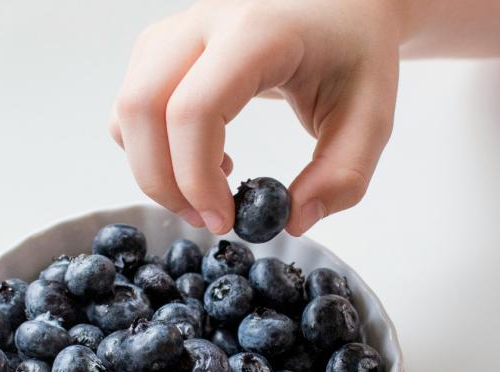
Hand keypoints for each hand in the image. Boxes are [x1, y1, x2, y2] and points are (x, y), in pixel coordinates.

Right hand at [110, 0, 400, 235]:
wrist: (341, 4)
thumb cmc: (356, 54)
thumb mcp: (372, 119)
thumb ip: (343, 177)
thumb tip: (292, 221)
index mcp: (257, 31)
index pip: (194, 110)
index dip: (197, 179)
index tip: (225, 221)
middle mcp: (205, 21)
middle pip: (142, 108)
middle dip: (163, 182)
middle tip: (205, 219)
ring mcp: (177, 30)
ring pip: (127, 108)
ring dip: (153, 169)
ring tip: (206, 192)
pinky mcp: (164, 47)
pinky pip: (130, 107)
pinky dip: (151, 149)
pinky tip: (201, 159)